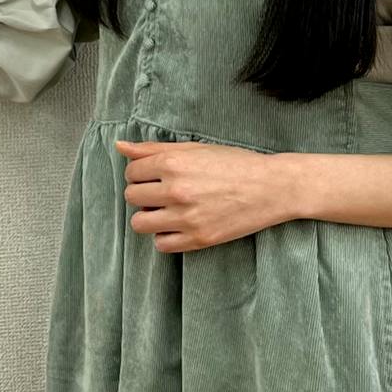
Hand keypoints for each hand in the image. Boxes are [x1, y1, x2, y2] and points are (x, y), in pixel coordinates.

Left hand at [117, 139, 294, 253]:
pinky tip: (177, 225)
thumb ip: (153, 149)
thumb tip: (120, 147)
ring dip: (148, 216)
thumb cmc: (234, 163)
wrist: (271, 187)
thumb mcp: (194, 148)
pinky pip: (161, 244)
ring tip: (166, 210)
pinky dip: (164, 236)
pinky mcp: (199, 238)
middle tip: (161, 192)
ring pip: (140, 223)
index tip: (154, 176)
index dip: (140, 174)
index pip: (131, 172)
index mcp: (173, 163)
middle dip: (143, 193)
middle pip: (132, 197)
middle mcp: (175, 190)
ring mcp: (186, 217)